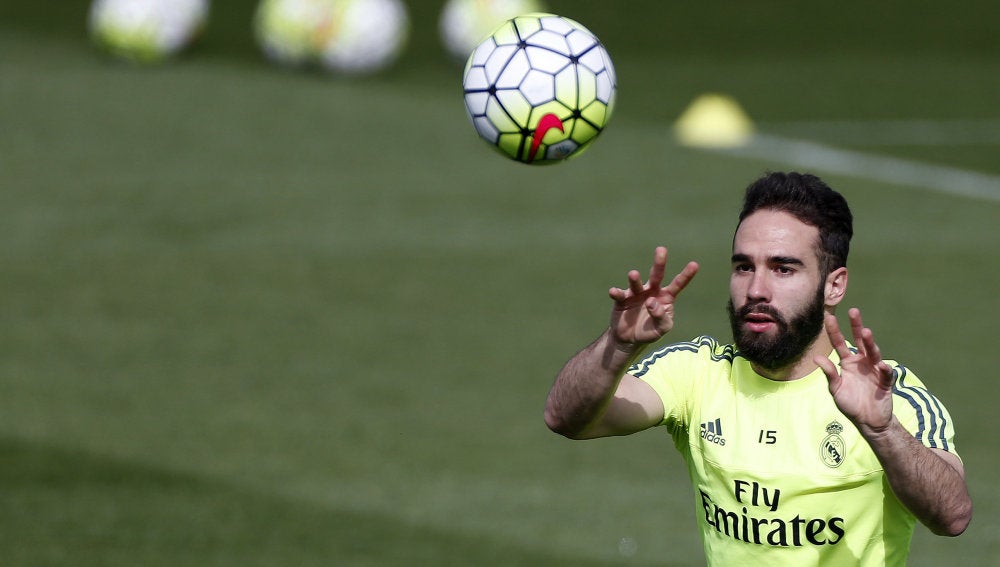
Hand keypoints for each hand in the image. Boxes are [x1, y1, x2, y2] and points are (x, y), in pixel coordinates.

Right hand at [607, 247, 698, 345]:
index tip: (694, 264)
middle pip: (656, 276)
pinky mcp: (622, 299)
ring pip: (636, 283)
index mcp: (665, 297)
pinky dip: (616, 293)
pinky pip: (619, 294)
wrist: (629, 339)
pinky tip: (613, 292)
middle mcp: (651, 292)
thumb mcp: (662, 329)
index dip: (686, 275)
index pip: (677, 284)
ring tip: (633, 274)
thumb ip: (661, 317)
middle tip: (661, 249)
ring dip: (635, 279)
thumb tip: (652, 301)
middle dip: (659, 263)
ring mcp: (636, 294)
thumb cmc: (650, 332)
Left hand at [815, 308, 894, 434]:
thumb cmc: (850, 404)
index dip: (834, 331)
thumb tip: (817, 358)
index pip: (839, 344)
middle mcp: (862, 363)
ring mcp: (875, 370)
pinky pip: (886, 374)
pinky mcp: (885, 382)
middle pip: (859, 342)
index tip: (829, 317)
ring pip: (873, 353)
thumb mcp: (835, 389)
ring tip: (866, 332)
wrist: (868, 421)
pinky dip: (885, 370)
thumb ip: (829, 374)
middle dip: (857, 326)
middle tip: (853, 311)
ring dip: (870, 343)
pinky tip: (882, 366)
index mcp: (848, 363)